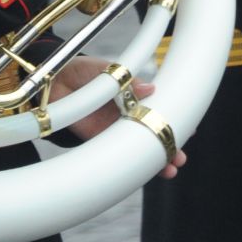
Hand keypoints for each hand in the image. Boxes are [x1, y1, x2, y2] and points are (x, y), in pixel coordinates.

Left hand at [52, 56, 188, 177]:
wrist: (53, 81)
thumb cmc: (81, 71)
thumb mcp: (105, 69)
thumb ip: (125, 79)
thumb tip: (150, 88)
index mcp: (132, 95)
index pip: (158, 109)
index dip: (173, 118)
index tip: (189, 128)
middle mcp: (126, 114)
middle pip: (152, 132)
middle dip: (168, 144)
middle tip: (181, 154)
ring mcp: (113, 128)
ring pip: (138, 147)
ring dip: (155, 159)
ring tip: (171, 168)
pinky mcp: (98, 140)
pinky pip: (117, 154)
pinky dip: (130, 165)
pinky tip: (144, 173)